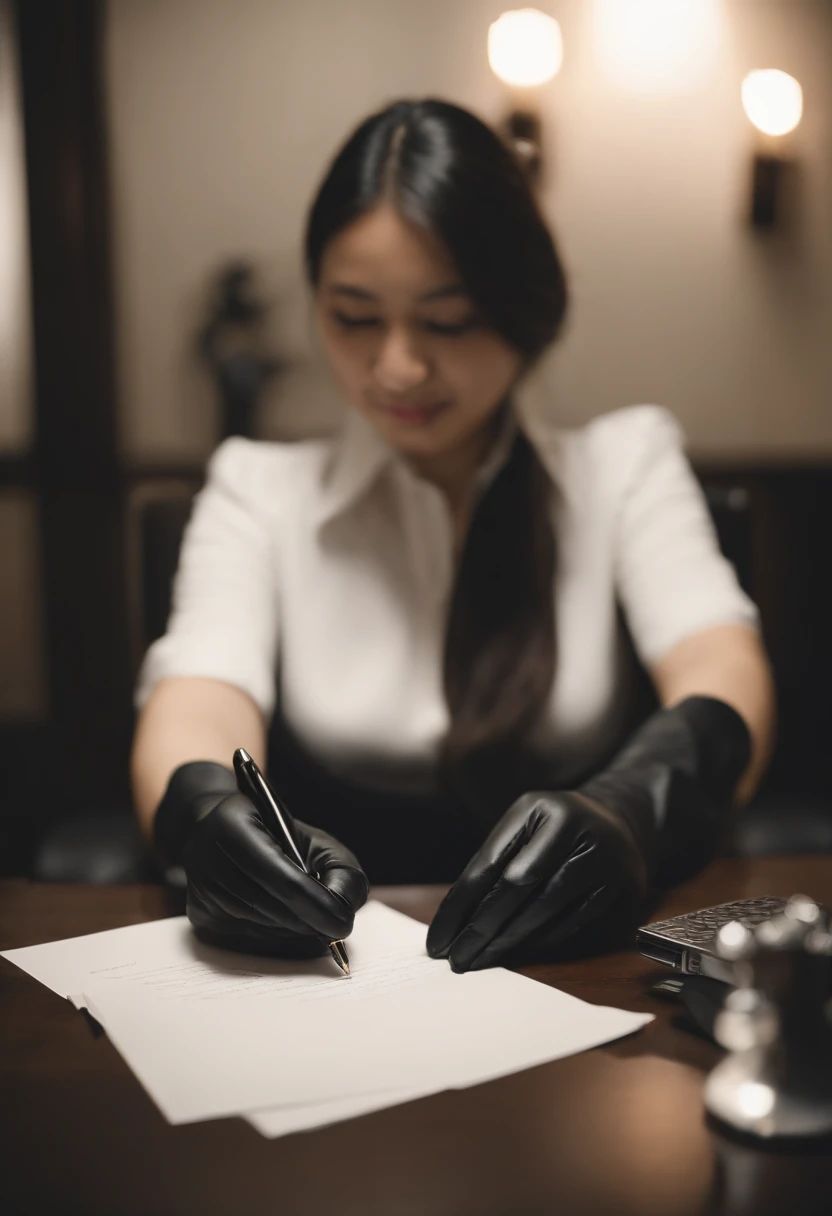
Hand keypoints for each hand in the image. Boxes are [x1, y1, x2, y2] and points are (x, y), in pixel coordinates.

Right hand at [182, 792, 368, 957]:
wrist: (222, 830)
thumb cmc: (278, 835)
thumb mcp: (316, 840)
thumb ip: (340, 870)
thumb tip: (343, 909)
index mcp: (235, 825)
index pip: (283, 879)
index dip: (317, 905)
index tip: (343, 924)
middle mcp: (207, 857)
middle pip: (271, 908)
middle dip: (309, 922)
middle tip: (333, 924)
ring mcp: (200, 889)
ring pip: (260, 928)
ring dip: (293, 931)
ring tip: (311, 918)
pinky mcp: (199, 914)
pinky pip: (247, 940)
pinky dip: (275, 937)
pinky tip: (286, 922)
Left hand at [426, 791, 646, 971]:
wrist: (618, 823)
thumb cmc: (553, 827)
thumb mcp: (523, 824)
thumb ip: (495, 859)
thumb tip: (458, 916)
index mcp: (542, 809)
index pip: (492, 862)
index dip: (461, 904)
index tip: (437, 938)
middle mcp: (575, 829)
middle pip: (518, 887)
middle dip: (481, 928)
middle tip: (455, 958)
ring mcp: (603, 858)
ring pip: (546, 910)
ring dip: (508, 940)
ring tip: (478, 959)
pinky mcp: (620, 889)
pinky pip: (572, 923)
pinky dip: (540, 940)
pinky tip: (515, 950)